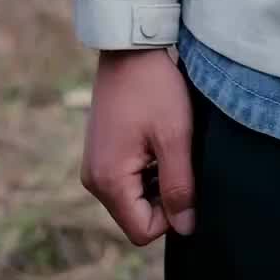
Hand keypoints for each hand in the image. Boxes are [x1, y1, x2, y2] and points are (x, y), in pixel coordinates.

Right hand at [80, 48, 195, 244]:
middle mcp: (94, 180)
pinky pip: (126, 179)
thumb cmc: (154, 89)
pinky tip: (156, 138)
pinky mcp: (101, 153)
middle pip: (136, 216)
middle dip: (163, 196)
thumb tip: (186, 228)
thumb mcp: (175, 138)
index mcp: (109, 181)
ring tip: (167, 144)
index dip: (171, 214)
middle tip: (177, 157)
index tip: (184, 177)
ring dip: (156, 180)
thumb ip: (179, 187)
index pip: (143, 231)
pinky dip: (146, 168)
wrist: (130, 49)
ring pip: (133, 198)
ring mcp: (95, 166)